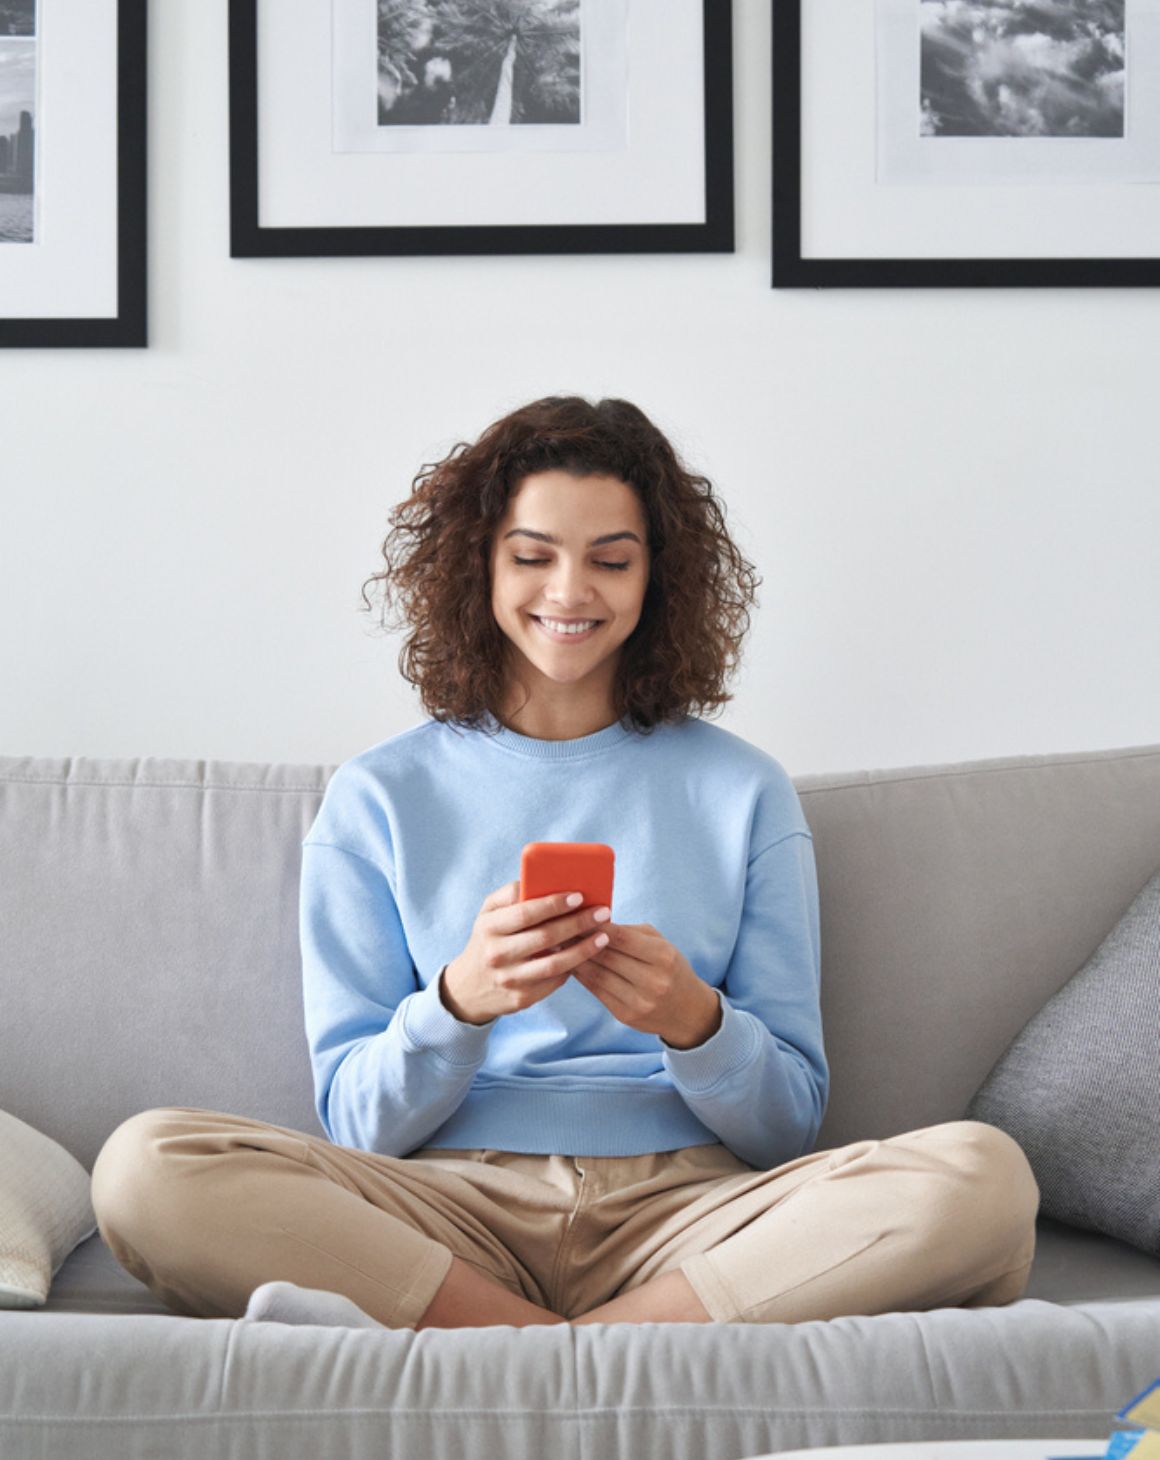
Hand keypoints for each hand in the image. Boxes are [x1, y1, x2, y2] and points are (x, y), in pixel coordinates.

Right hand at [441, 880, 611, 1025]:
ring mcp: (509, 979)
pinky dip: (573, 967)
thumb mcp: (488, 914)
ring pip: (555, 964)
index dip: (554, 904)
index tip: (579, 896)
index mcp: (488, 927)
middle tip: (603, 912)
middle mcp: (496, 954)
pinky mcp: (521, 999)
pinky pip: (554, 981)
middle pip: (545, 937)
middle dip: (578, 923)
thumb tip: (541, 879)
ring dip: (584, 949)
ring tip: (603, 936)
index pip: (525, 913)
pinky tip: (587, 955)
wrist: (469, 988)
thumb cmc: (487, 940)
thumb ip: (510, 894)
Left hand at [573, 920, 719, 1045]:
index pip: (621, 937)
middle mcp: (652, 980)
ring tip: (559, 946)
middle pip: (607, 956)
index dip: (596, 926)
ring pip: (597, 975)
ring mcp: (639, 1001)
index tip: (577, 916)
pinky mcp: (625, 1015)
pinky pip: (596, 991)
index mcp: (663, 956)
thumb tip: (594, 922)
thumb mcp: (661, 944)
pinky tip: (570, 965)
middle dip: (580, 940)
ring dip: (575, 959)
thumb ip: (631, 932)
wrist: (686, 1011)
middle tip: (559, 928)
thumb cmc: (670, 968)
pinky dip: (581, 976)